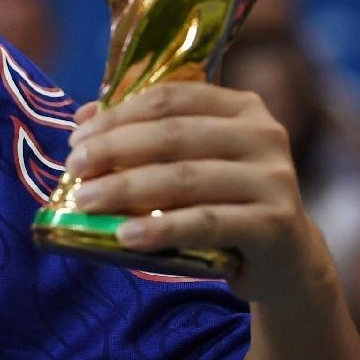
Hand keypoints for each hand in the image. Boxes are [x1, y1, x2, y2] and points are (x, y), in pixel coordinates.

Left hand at [66, 81, 335, 306]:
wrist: (287, 260)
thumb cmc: (226, 201)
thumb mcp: (193, 161)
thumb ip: (148, 135)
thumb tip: (83, 118)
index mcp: (242, 107)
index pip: (170, 99)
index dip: (118, 116)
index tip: (77, 138)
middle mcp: (265, 135)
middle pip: (173, 135)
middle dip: (114, 150)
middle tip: (73, 169)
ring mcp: (275, 179)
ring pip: (186, 178)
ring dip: (126, 188)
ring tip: (85, 201)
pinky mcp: (276, 224)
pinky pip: (206, 223)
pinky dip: (161, 228)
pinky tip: (124, 235)